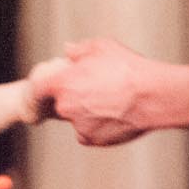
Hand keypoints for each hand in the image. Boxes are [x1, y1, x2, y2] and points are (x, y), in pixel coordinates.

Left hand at [30, 38, 150, 145]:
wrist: (152, 96)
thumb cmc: (127, 69)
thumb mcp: (101, 47)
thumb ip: (78, 50)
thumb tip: (68, 50)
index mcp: (63, 83)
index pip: (37, 89)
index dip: (40, 89)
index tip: (44, 89)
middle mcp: (66, 107)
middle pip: (59, 104)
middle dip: (71, 98)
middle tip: (91, 89)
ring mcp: (78, 126)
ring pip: (76, 118)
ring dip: (86, 112)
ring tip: (111, 100)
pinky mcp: (93, 140)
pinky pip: (88, 132)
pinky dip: (97, 126)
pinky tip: (114, 114)